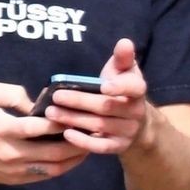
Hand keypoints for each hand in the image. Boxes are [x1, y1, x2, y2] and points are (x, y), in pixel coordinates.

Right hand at [0, 81, 87, 184]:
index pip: (42, 129)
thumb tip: (38, 103)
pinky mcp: (13, 180)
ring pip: (52, 169)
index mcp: (5, 129)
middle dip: (77, 144)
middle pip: (54, 153)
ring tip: (89, 147)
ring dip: (73, 160)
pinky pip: (43, 177)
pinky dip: (60, 169)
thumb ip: (14, 93)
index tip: (80, 117)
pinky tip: (71, 159)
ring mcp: (13, 169)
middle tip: (94, 134)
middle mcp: (12, 153)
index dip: (63, 124)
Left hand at [44, 37, 149, 155]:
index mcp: (137, 90)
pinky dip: (84, 141)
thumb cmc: (122, 90)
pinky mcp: (118, 147)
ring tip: (52, 113)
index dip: (119, 87)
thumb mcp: (124, 71)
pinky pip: (101, 147)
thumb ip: (123, 58)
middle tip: (56, 97)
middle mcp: (136, 112)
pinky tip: (66, 134)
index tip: (103, 86)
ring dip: (74, 120)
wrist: (136, 122)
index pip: (133, 87)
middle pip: (106, 107)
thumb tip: (124, 42)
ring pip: (100, 126)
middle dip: (80, 102)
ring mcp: (128, 131)